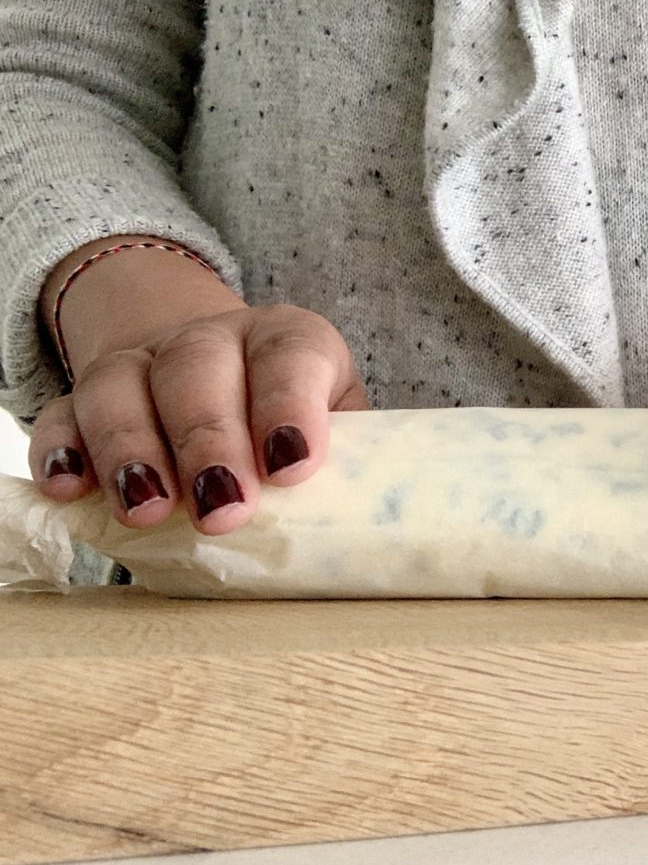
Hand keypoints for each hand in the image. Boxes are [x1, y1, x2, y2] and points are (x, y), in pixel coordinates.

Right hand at [28, 237, 367, 534]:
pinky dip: (60, 450)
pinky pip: (61, 414)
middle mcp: (212, 338)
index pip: (289, 356)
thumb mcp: (336, 421)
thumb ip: (350, 460)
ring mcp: (143, 362)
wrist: (224, 372)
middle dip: (208, 441)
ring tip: (147, 511)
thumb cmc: (294, 418)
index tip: (291, 467)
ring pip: (121, 386)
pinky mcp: (86, 396)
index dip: (288, 406)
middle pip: (198, 370)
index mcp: (287, 338)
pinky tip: (70, 490)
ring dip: (132, 450)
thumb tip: (370, 526)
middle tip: (222, 511)